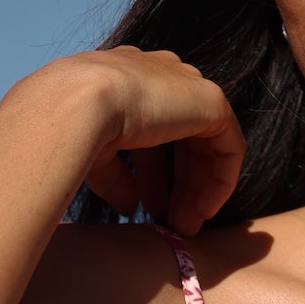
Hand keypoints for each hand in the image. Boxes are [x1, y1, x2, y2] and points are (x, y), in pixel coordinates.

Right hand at [61, 45, 245, 236]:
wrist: (80, 103)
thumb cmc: (76, 128)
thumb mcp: (98, 158)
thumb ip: (119, 178)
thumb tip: (130, 206)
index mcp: (130, 79)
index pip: (154, 130)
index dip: (155, 175)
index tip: (149, 209)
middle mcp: (161, 75)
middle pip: (183, 139)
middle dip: (180, 187)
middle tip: (173, 225)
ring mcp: (188, 84)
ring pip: (206, 145)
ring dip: (198, 191)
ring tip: (184, 228)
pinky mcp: (211, 100)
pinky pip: (229, 147)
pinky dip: (220, 181)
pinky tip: (203, 211)